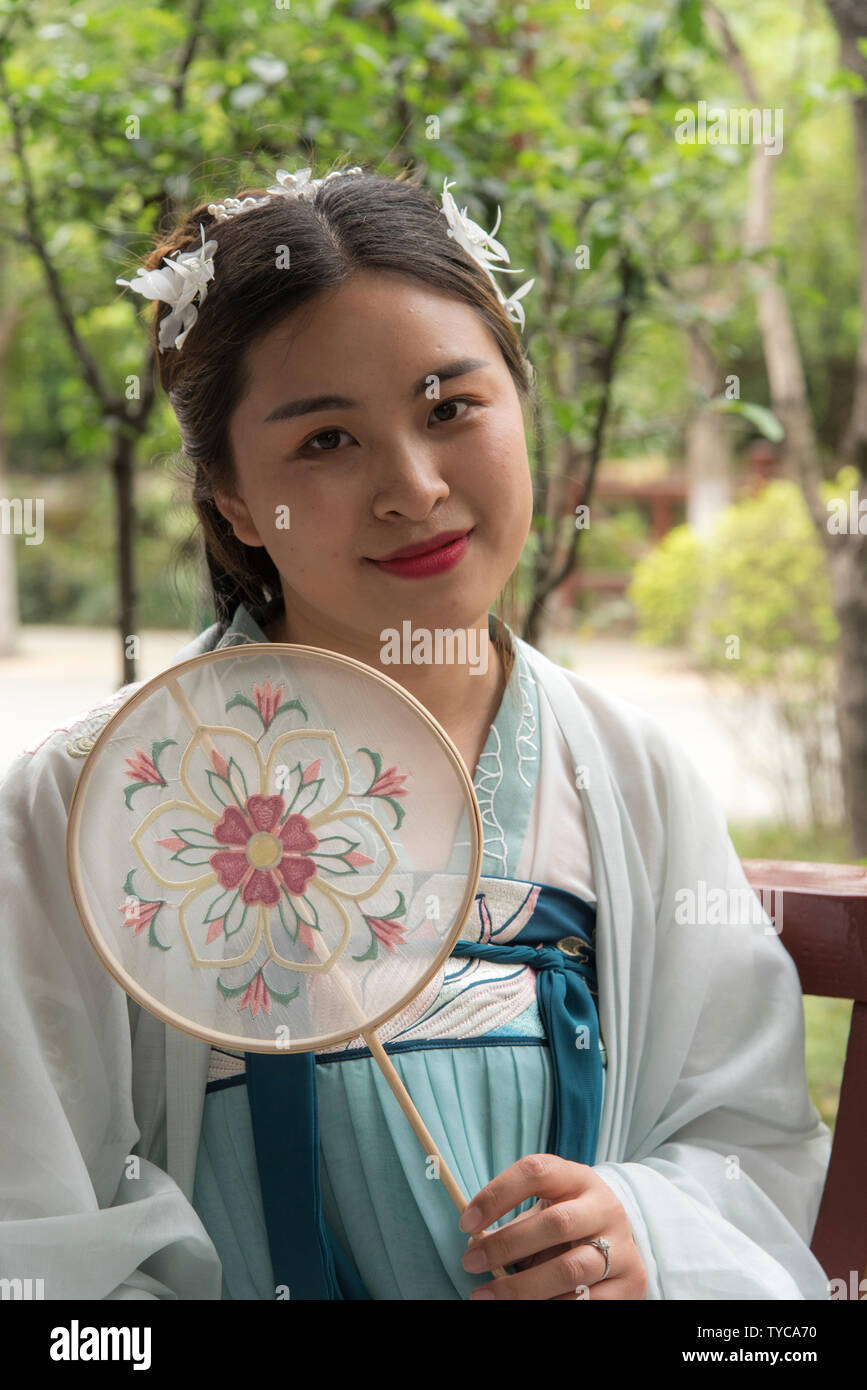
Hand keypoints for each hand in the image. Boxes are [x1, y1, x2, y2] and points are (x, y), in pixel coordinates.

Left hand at [459, 1153, 646, 1299]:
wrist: (620, 1241)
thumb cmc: (568, 1222)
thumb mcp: (547, 1207)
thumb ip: (517, 1221)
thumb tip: (475, 1244)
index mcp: (578, 1178)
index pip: (536, 1172)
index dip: (498, 1194)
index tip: (466, 1223)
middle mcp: (605, 1207)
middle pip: (556, 1223)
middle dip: (507, 1245)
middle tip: (470, 1262)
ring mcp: (622, 1246)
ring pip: (570, 1269)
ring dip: (523, 1287)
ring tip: (487, 1296)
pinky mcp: (631, 1282)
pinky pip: (587, 1303)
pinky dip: (552, 1306)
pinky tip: (526, 1308)